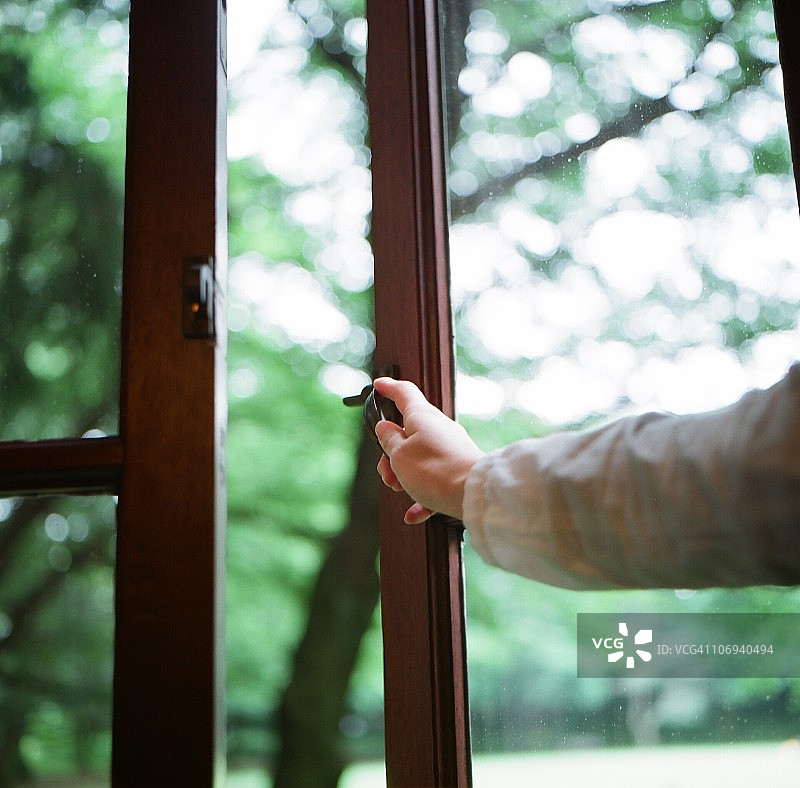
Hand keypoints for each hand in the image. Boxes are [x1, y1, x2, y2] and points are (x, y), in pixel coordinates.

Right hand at [373, 377, 483, 523]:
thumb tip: (385, 428)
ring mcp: (450, 448)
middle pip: (407, 433)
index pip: (403, 392)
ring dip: (404, 475)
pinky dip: (421, 495)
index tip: (379, 386)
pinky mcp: (458, 468)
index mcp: (422, 416)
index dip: (389, 388)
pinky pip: (434, 479)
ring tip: (400, 489)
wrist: (474, 494)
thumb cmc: (435, 471)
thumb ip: (388, 439)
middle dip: (391, 454)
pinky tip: (414, 514)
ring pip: (418, 457)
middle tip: (387, 472)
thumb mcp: (399, 454)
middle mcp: (438, 428)